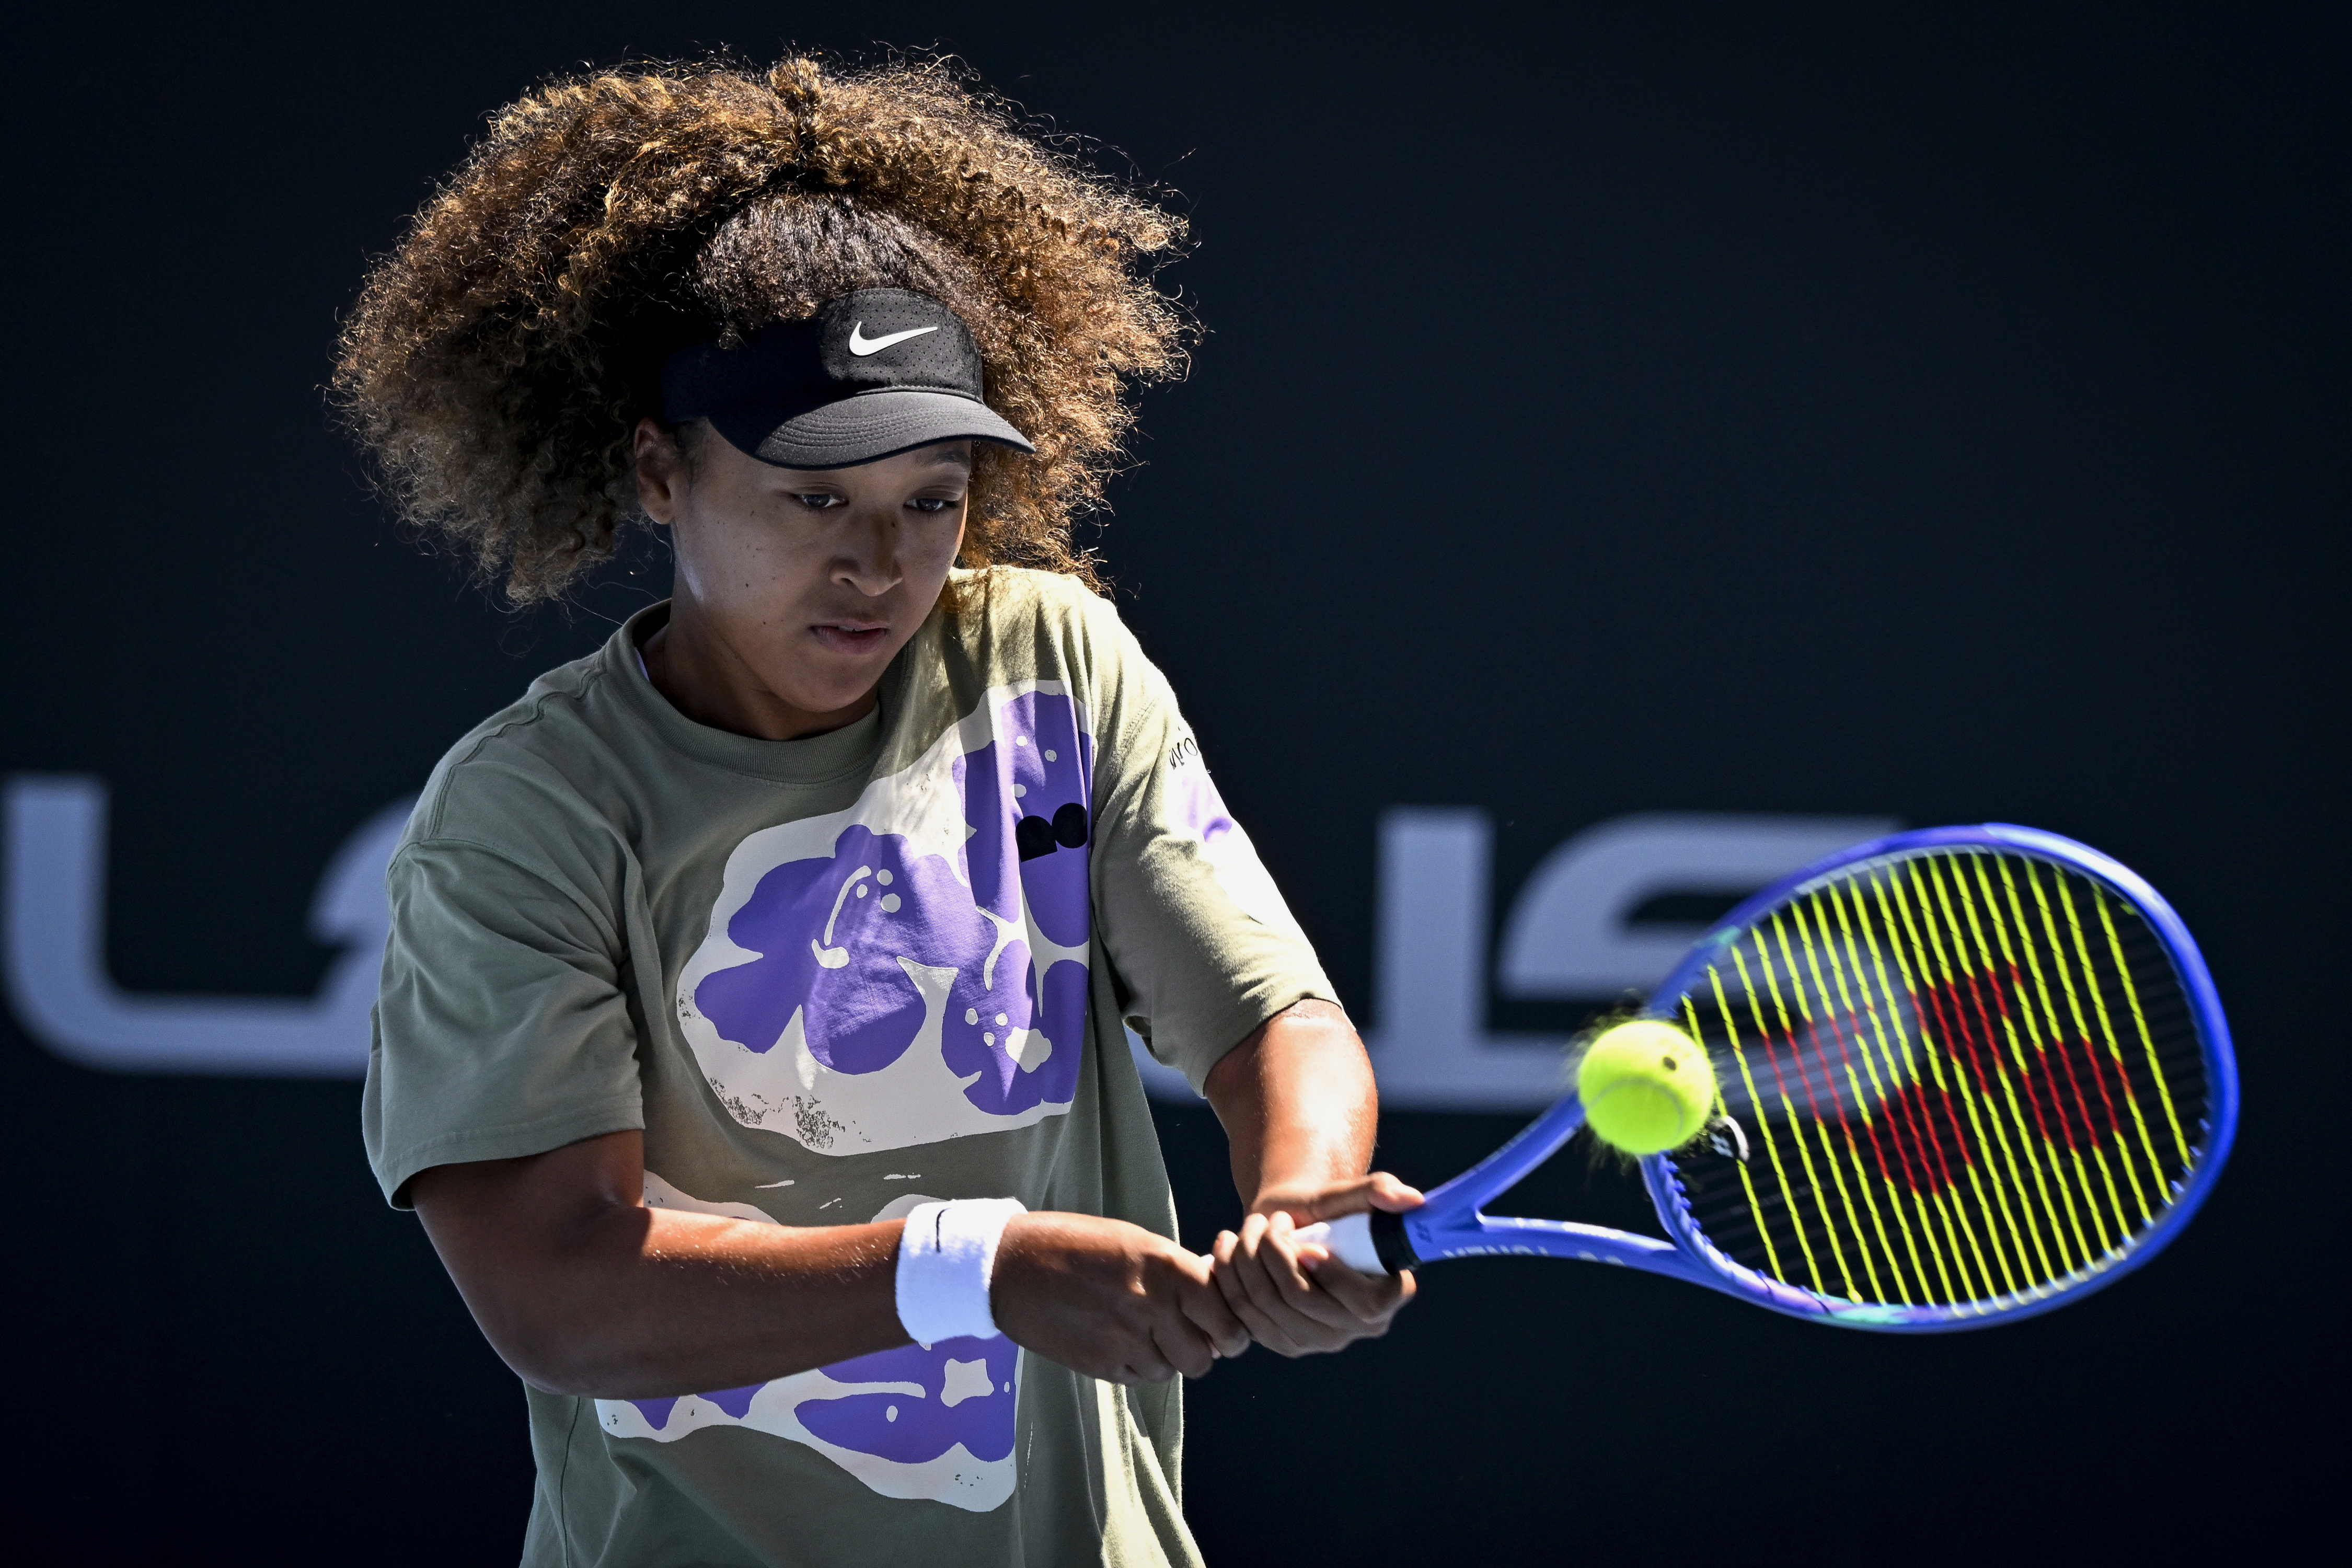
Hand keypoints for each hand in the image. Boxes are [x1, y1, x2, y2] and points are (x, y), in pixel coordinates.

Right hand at [990, 1212, 1249, 1383]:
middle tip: (1198, 1339)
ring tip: (1151, 1336)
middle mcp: (1149, 1304)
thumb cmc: (1074, 1244)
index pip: (1223, 1309)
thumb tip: (1211, 1302)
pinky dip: (1140, 1366)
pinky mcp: (1100, 1364)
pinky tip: (1123, 1342)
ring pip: (1172, 1370)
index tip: (1228, 1328)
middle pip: (1204, 1353)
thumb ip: (1175, 1272)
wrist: (1010, 1266)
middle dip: (1206, 1349)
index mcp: (1163, 1265)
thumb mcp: (1134, 1241)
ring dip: (1170, 1358)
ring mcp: (1124, 1338)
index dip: (1231, 1324)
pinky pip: (1140, 1377)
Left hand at [1210, 1172, 1421, 1357]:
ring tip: (1252, 1228)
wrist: (1288, 1224)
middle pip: (1303, 1301)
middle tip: (1271, 1221)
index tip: (1307, 1245)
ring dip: (1248, 1257)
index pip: (1365, 1306)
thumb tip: (1411, 1199)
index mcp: (1386, 1297)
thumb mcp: (1348, 1195)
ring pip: (1267, 1305)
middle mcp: (1355, 1329)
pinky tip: (1231, 1249)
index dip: (1333, 1275)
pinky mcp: (1280, 1342)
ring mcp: (1316, 1342)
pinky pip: (1243, 1315)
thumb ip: (1378, 1191)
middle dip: (1275, 1252)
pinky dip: (1231, 1276)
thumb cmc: (1326, 1209)